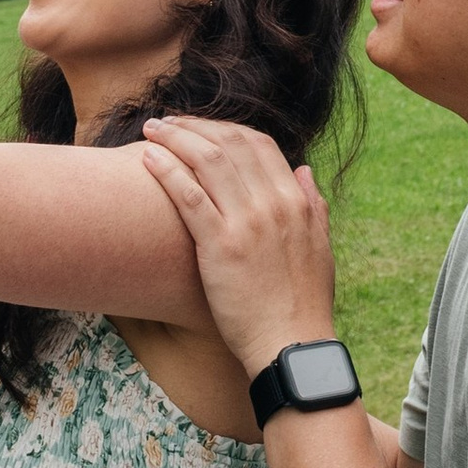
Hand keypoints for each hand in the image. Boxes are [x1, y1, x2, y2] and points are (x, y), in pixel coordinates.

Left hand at [138, 116, 339, 377]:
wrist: (291, 345)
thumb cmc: (302, 302)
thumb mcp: (320, 246)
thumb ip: (313, 204)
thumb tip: (304, 169)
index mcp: (295, 201)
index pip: (259, 144)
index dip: (225, 128)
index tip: (200, 127)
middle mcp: (273, 204)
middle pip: (229, 144)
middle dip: (193, 126)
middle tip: (166, 123)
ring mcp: (247, 223)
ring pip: (207, 161)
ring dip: (175, 138)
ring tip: (151, 131)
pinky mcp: (220, 246)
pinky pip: (189, 196)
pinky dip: (167, 171)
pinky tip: (148, 159)